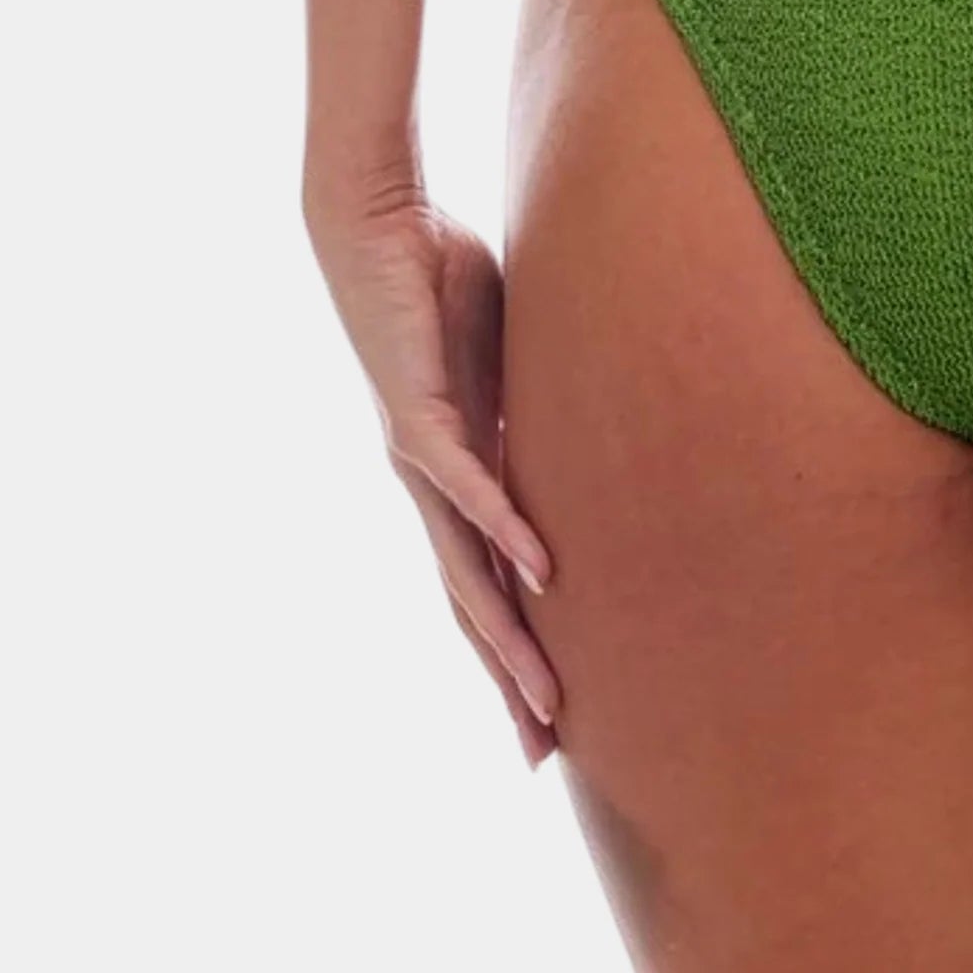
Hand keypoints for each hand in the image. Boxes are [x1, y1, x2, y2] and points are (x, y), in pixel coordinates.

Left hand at [309, 184, 560, 767]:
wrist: (373, 221)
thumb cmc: (438, 274)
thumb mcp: (511, 353)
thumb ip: (538, 396)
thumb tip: (600, 411)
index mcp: (452, 473)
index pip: (486, 579)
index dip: (514, 648)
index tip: (548, 713)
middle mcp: (427, 482)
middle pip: (471, 602)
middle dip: (506, 678)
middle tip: (542, 752)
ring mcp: (417, 455)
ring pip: (463, 567)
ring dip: (504, 634)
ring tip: (540, 693)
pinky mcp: (415, 414)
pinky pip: (465, 482)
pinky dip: (501, 528)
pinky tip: (537, 570)